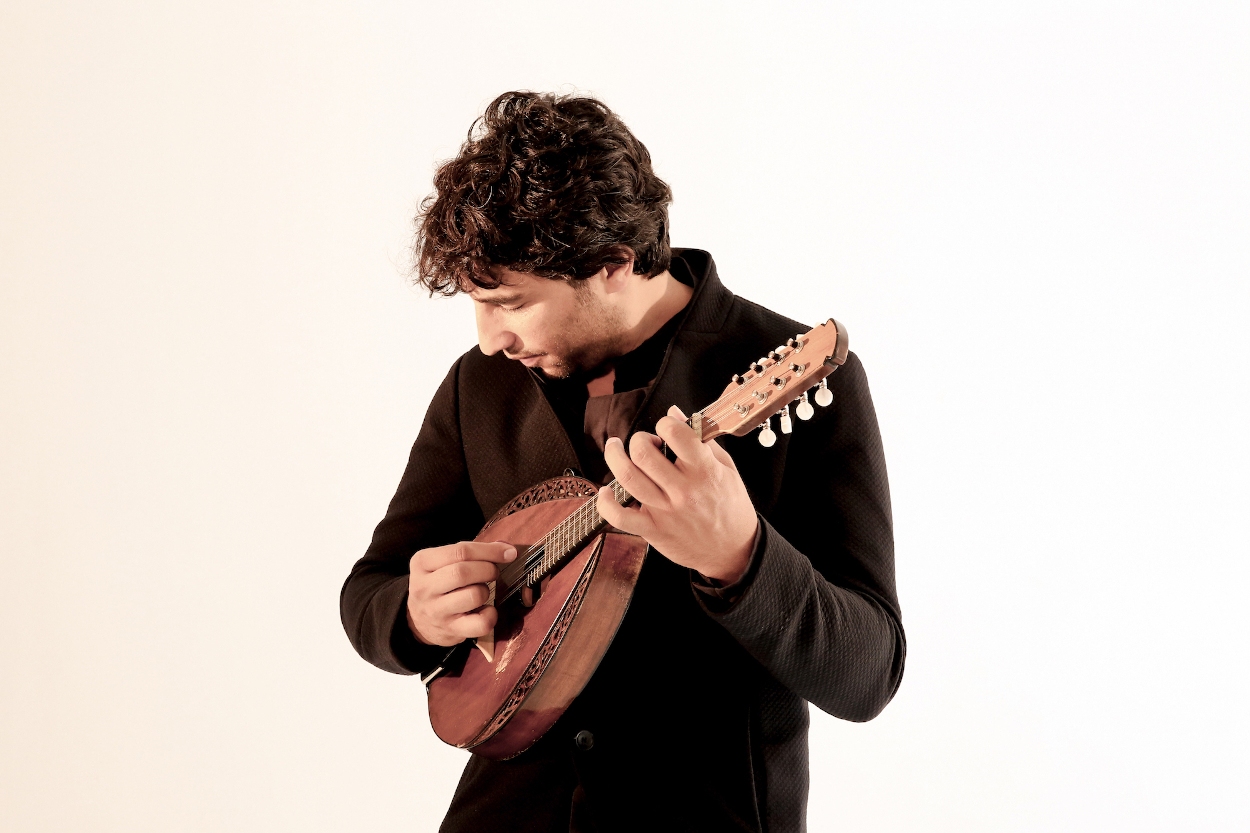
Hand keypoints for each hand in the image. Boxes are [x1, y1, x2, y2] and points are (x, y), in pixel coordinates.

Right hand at [407, 541, 516, 645]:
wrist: (416, 620)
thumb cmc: (438, 584)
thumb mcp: (441, 563)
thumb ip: (469, 553)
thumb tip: (506, 549)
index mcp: (423, 562)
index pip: (460, 551)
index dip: (490, 550)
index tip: (509, 552)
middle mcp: (425, 587)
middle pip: (463, 572)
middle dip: (488, 569)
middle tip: (493, 572)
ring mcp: (436, 611)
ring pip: (473, 596)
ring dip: (486, 591)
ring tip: (482, 591)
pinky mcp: (450, 630)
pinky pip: (480, 623)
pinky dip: (491, 615)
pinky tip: (486, 610)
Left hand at [596, 405, 758, 582]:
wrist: (733, 550)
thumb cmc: (730, 506)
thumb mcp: (726, 468)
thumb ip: (701, 439)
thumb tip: (675, 413)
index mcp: (705, 471)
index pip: (676, 434)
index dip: (664, 423)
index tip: (665, 427)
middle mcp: (683, 491)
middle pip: (643, 453)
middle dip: (638, 439)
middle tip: (644, 443)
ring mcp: (665, 512)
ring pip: (628, 478)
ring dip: (614, 457)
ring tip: (616, 449)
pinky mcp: (653, 530)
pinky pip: (619, 517)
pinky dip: (606, 502)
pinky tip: (605, 492)